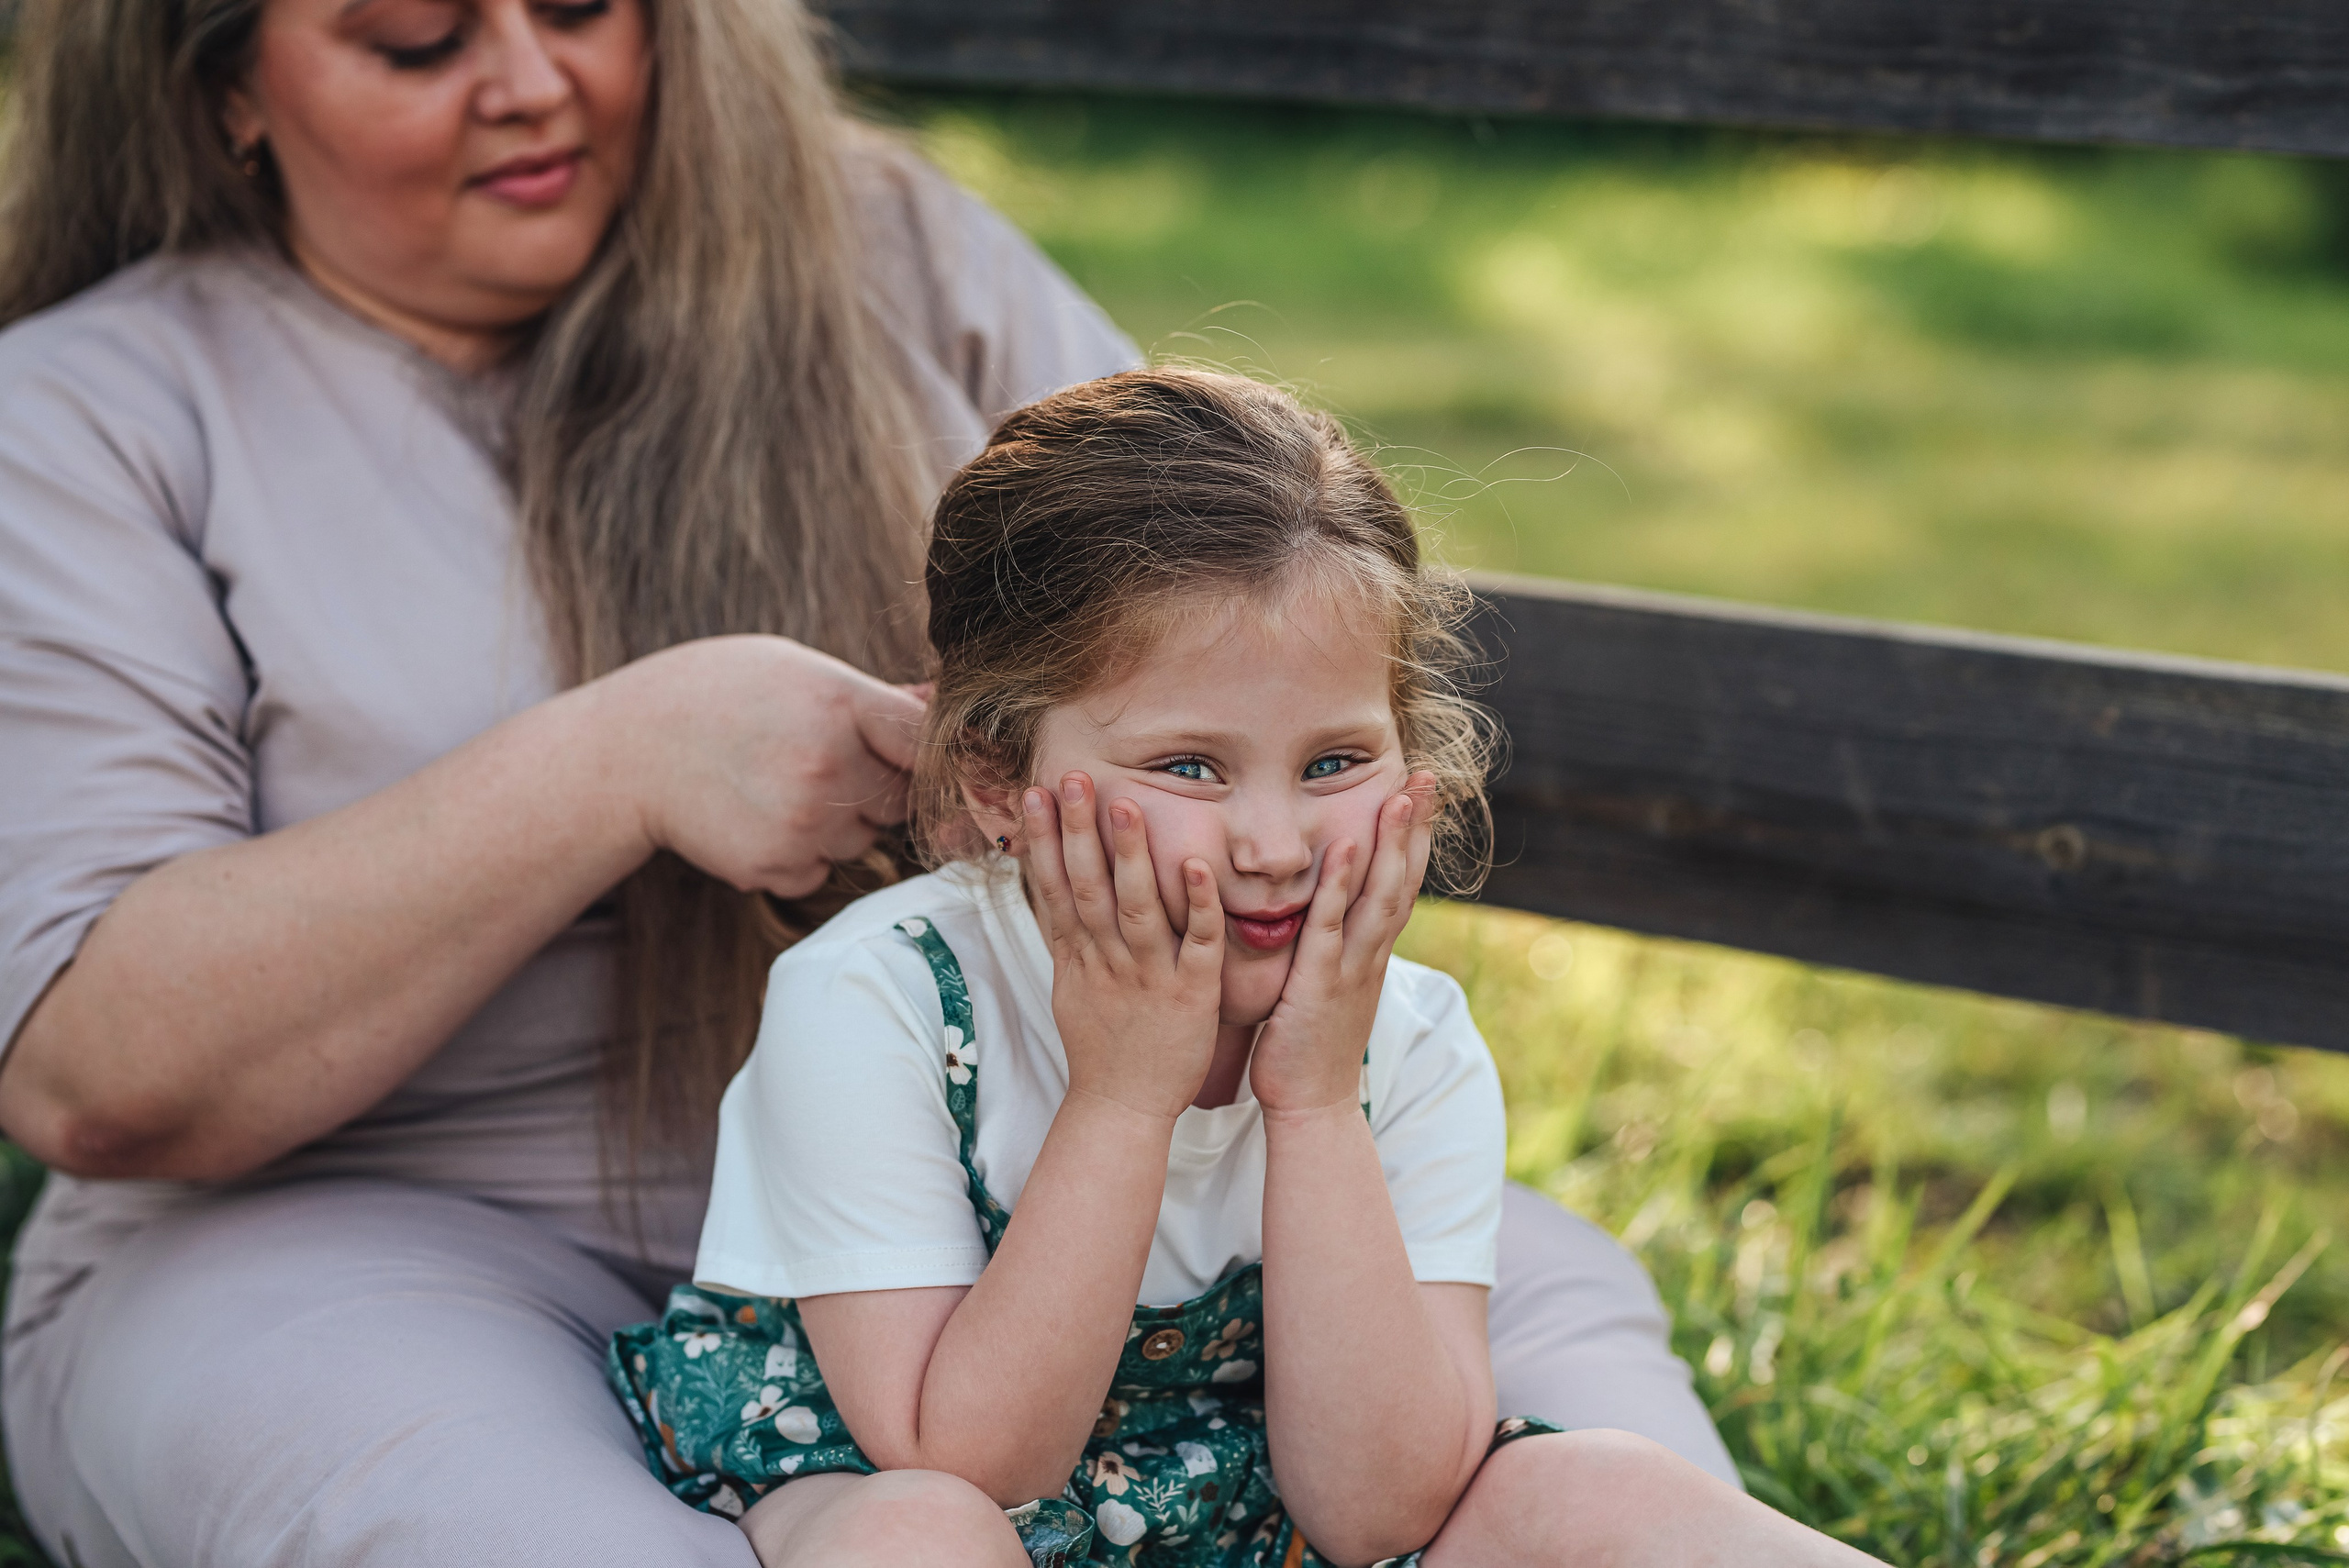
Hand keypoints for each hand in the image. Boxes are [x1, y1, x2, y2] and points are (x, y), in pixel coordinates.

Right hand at [592, 635, 926, 897]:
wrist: (627, 751)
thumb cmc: (714, 694)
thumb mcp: (792, 669)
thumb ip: (870, 696)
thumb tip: (940, 702)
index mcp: (840, 704)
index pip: (925, 741)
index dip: (917, 747)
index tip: (893, 746)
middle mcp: (828, 766)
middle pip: (901, 798)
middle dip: (875, 785)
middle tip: (818, 759)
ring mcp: (802, 823)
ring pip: (862, 840)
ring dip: (837, 822)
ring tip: (778, 784)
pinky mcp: (774, 867)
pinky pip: (819, 871)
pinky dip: (799, 855)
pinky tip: (757, 816)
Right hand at [1023, 773, 1224, 1121]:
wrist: (1123, 1108)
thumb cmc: (1100, 1043)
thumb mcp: (1067, 984)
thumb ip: (1064, 932)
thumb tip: (1045, 881)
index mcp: (1078, 956)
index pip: (1054, 887)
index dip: (1043, 840)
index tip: (1035, 792)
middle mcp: (1108, 961)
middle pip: (1088, 888)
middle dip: (1077, 832)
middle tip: (1073, 778)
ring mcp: (1149, 976)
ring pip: (1136, 908)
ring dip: (1130, 856)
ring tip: (1125, 803)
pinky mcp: (1192, 994)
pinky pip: (1196, 944)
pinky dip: (1195, 905)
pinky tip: (1197, 865)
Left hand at [1250, 772, 1438, 1113]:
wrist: (1312, 1107)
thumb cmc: (1309, 1048)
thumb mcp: (1326, 987)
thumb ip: (1331, 950)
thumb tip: (1328, 917)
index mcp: (1371, 953)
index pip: (1401, 884)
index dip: (1413, 838)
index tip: (1419, 792)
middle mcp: (1371, 955)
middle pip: (1403, 879)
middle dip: (1416, 826)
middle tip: (1428, 774)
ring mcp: (1352, 968)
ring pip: (1380, 896)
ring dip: (1392, 843)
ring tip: (1402, 793)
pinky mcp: (1321, 984)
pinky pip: (1333, 926)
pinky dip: (1341, 885)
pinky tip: (1346, 847)